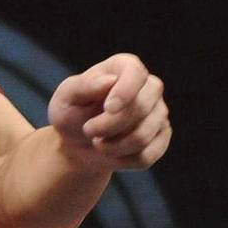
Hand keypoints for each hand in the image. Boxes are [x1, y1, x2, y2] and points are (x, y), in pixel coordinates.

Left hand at [48, 53, 170, 169]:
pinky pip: (147, 155)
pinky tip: (111, 152)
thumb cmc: (71, 113)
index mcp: (124, 67)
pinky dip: (123, 160)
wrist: (77, 143)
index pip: (136, 73)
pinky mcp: (161, 138)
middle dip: (110, 125)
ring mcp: (158, 112)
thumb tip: (110, 80)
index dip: (125, 91)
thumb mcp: (66, 98)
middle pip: (141, 107)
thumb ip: (84, 86)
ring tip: (96, 141)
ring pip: (143, 136)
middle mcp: (148, 87)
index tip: (108, 108)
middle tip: (89, 130)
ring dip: (112, 146)